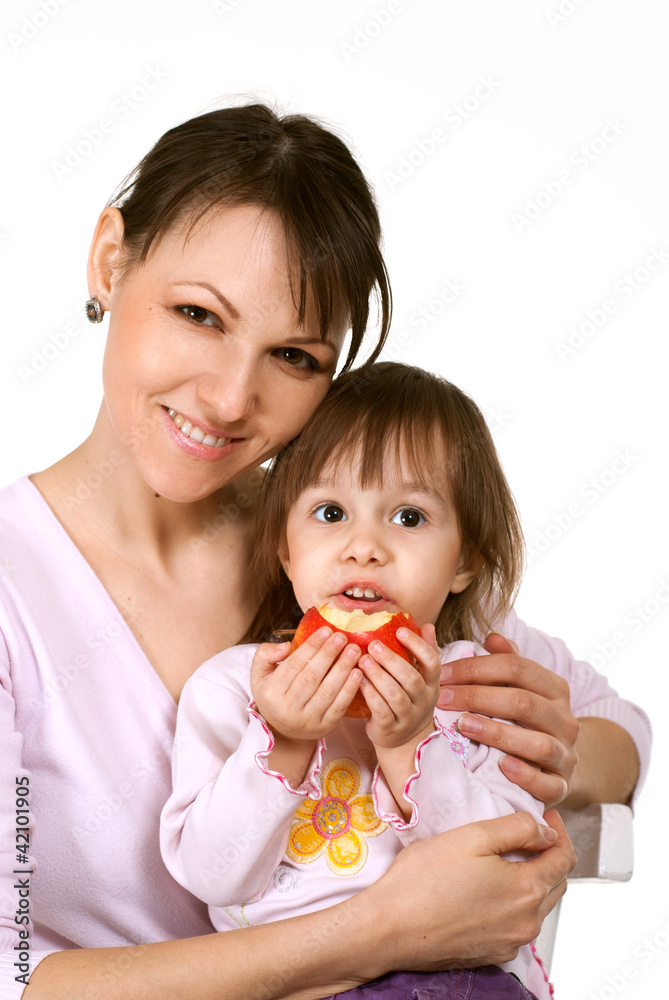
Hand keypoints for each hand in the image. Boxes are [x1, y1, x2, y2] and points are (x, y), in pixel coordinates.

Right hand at [250, 628, 362, 741]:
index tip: (326, 630)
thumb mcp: (259, 673)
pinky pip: (339, 707)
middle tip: (342, 636)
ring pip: (328, 691)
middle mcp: (288, 709)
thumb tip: (287, 646)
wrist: (282, 730)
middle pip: (312, 676)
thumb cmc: (273, 694)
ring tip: (353, 650)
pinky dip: (350, 689)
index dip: (311, 646)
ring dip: (343, 668)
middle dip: (329, 654)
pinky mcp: (324, 727)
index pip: (294, 664)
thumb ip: (266, 654)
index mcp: (271, 692)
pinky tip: (357, 673)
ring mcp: (308, 721)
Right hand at [349, 810, 573, 973]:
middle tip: (532, 832)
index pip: (564, 859)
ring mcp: (509, 943)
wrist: (389, 928)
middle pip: (556, 884)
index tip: (549, 817)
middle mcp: (526, 923)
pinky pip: (516, 924)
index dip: (560, 833)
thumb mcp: (472, 836)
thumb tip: (546, 831)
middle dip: (550, 855)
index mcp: (526, 890)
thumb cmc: (423, 880)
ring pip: (538, 906)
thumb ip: (516, 828)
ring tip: (509, 857)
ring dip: (534, 880)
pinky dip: (515, 903)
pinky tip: (490, 888)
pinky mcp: (491, 954)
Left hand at [358, 624, 441, 749]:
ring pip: (396, 695)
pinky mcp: (390, 728)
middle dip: (392, 660)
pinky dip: (370, 694)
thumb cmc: (409, 700)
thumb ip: (424, 652)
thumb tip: (428, 625)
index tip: (399, 631)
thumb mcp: (421, 678)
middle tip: (373, 645)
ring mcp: (408, 716)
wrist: (404, 741)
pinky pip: (381, 710)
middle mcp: (423, 700)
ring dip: (378, 676)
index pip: (432, 662)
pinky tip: (359, 680)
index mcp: (432, 684)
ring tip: (363, 660)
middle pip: (412, 679)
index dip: (418, 646)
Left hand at [438, 633, 579, 807]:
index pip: (516, 667)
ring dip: (497, 733)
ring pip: (538, 743)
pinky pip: (548, 784)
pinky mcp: (562, 786)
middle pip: (523, 702)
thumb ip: (507, 663)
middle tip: (441, 699)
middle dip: (477, 697)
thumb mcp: (521, 688)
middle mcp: (565, 719)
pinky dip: (526, 775)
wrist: (558, 763)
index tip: (442, 675)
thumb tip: (493, 637)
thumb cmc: (527, 720)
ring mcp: (567, 754)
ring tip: (463, 726)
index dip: (475, 668)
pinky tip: (501, 766)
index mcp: (555, 688)